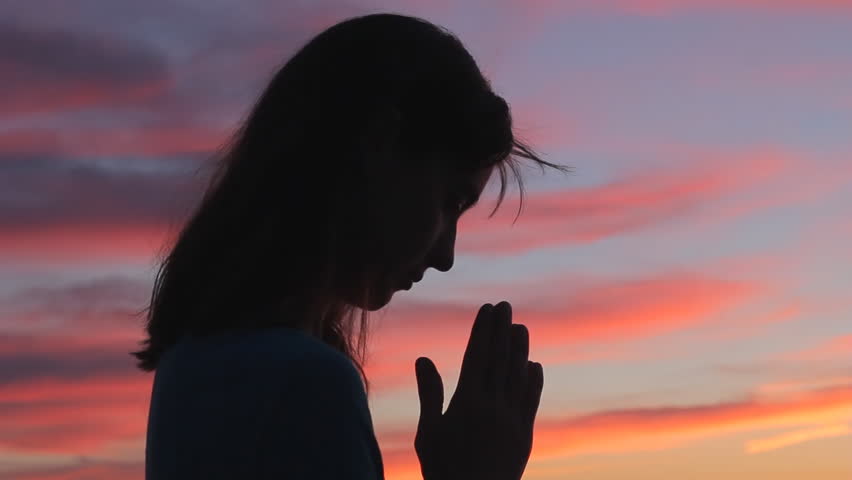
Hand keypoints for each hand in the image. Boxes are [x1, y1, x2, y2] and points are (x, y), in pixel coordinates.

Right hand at [414, 301, 543, 479]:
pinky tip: (534, 365)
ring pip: (518, 376)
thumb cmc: (443, 470)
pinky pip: (531, 402)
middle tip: (505, 306)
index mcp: (466, 403)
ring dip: (520, 349)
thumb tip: (423, 359)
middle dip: (502, 330)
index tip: (486, 309)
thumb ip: (429, 393)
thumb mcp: (428, 432)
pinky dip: (533, 381)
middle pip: (499, 360)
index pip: (477, 356)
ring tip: (521, 327)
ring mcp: (512, 421)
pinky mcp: (524, 436)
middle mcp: (492, 407)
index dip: (483, 330)